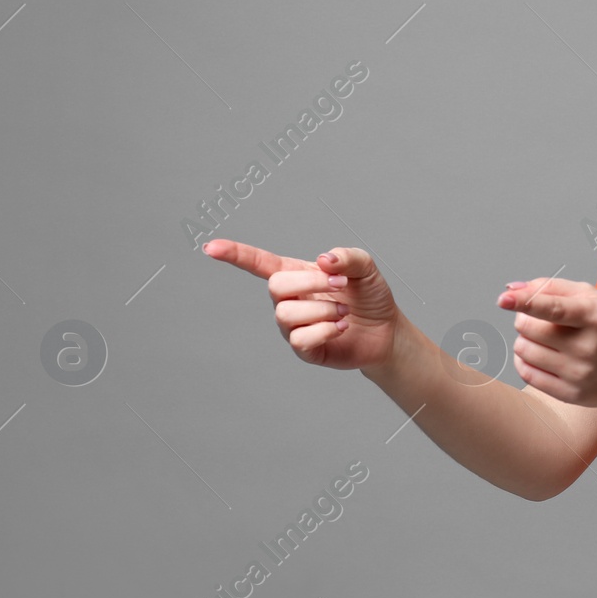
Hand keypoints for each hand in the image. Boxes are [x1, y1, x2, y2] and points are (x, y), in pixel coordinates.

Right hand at [205, 239, 400, 370]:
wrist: (386, 330)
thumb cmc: (369, 295)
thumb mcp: (365, 267)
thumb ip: (346, 256)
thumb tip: (323, 260)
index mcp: (297, 274)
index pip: (258, 263)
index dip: (235, 255)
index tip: (210, 248)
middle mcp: (289, 300)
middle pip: (275, 286)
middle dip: (311, 283)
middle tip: (340, 284)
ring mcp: (293, 326)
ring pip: (287, 314)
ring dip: (324, 309)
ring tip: (344, 310)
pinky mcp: (303, 349)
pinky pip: (300, 339)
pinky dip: (327, 330)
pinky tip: (341, 327)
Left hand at [497, 278, 596, 408]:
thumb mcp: (593, 298)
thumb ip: (552, 288)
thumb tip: (510, 289)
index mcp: (596, 316)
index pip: (553, 308)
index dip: (525, 302)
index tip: (503, 298)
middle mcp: (588, 346)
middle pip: (528, 327)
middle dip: (525, 318)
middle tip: (538, 318)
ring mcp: (579, 373)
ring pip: (523, 349)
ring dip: (524, 339)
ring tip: (544, 338)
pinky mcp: (571, 394)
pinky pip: (527, 373)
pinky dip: (524, 360)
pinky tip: (539, 355)